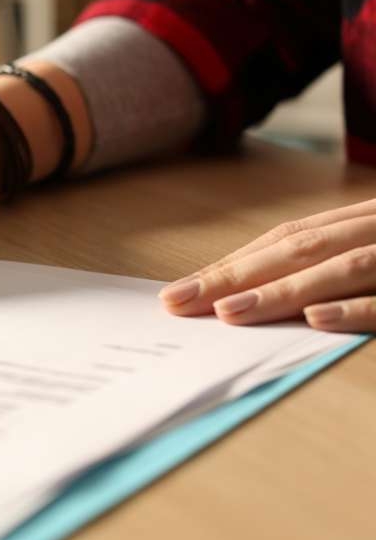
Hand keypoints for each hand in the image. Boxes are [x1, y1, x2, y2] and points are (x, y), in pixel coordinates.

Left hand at [159, 198, 375, 331]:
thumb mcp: (374, 244)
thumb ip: (330, 258)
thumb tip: (252, 291)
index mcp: (364, 221)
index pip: (288, 239)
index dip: (234, 262)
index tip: (182, 289)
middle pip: (301, 250)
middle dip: (237, 276)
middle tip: (181, 300)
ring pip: (342, 268)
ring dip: (282, 290)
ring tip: (229, 310)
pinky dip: (353, 308)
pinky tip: (315, 318)